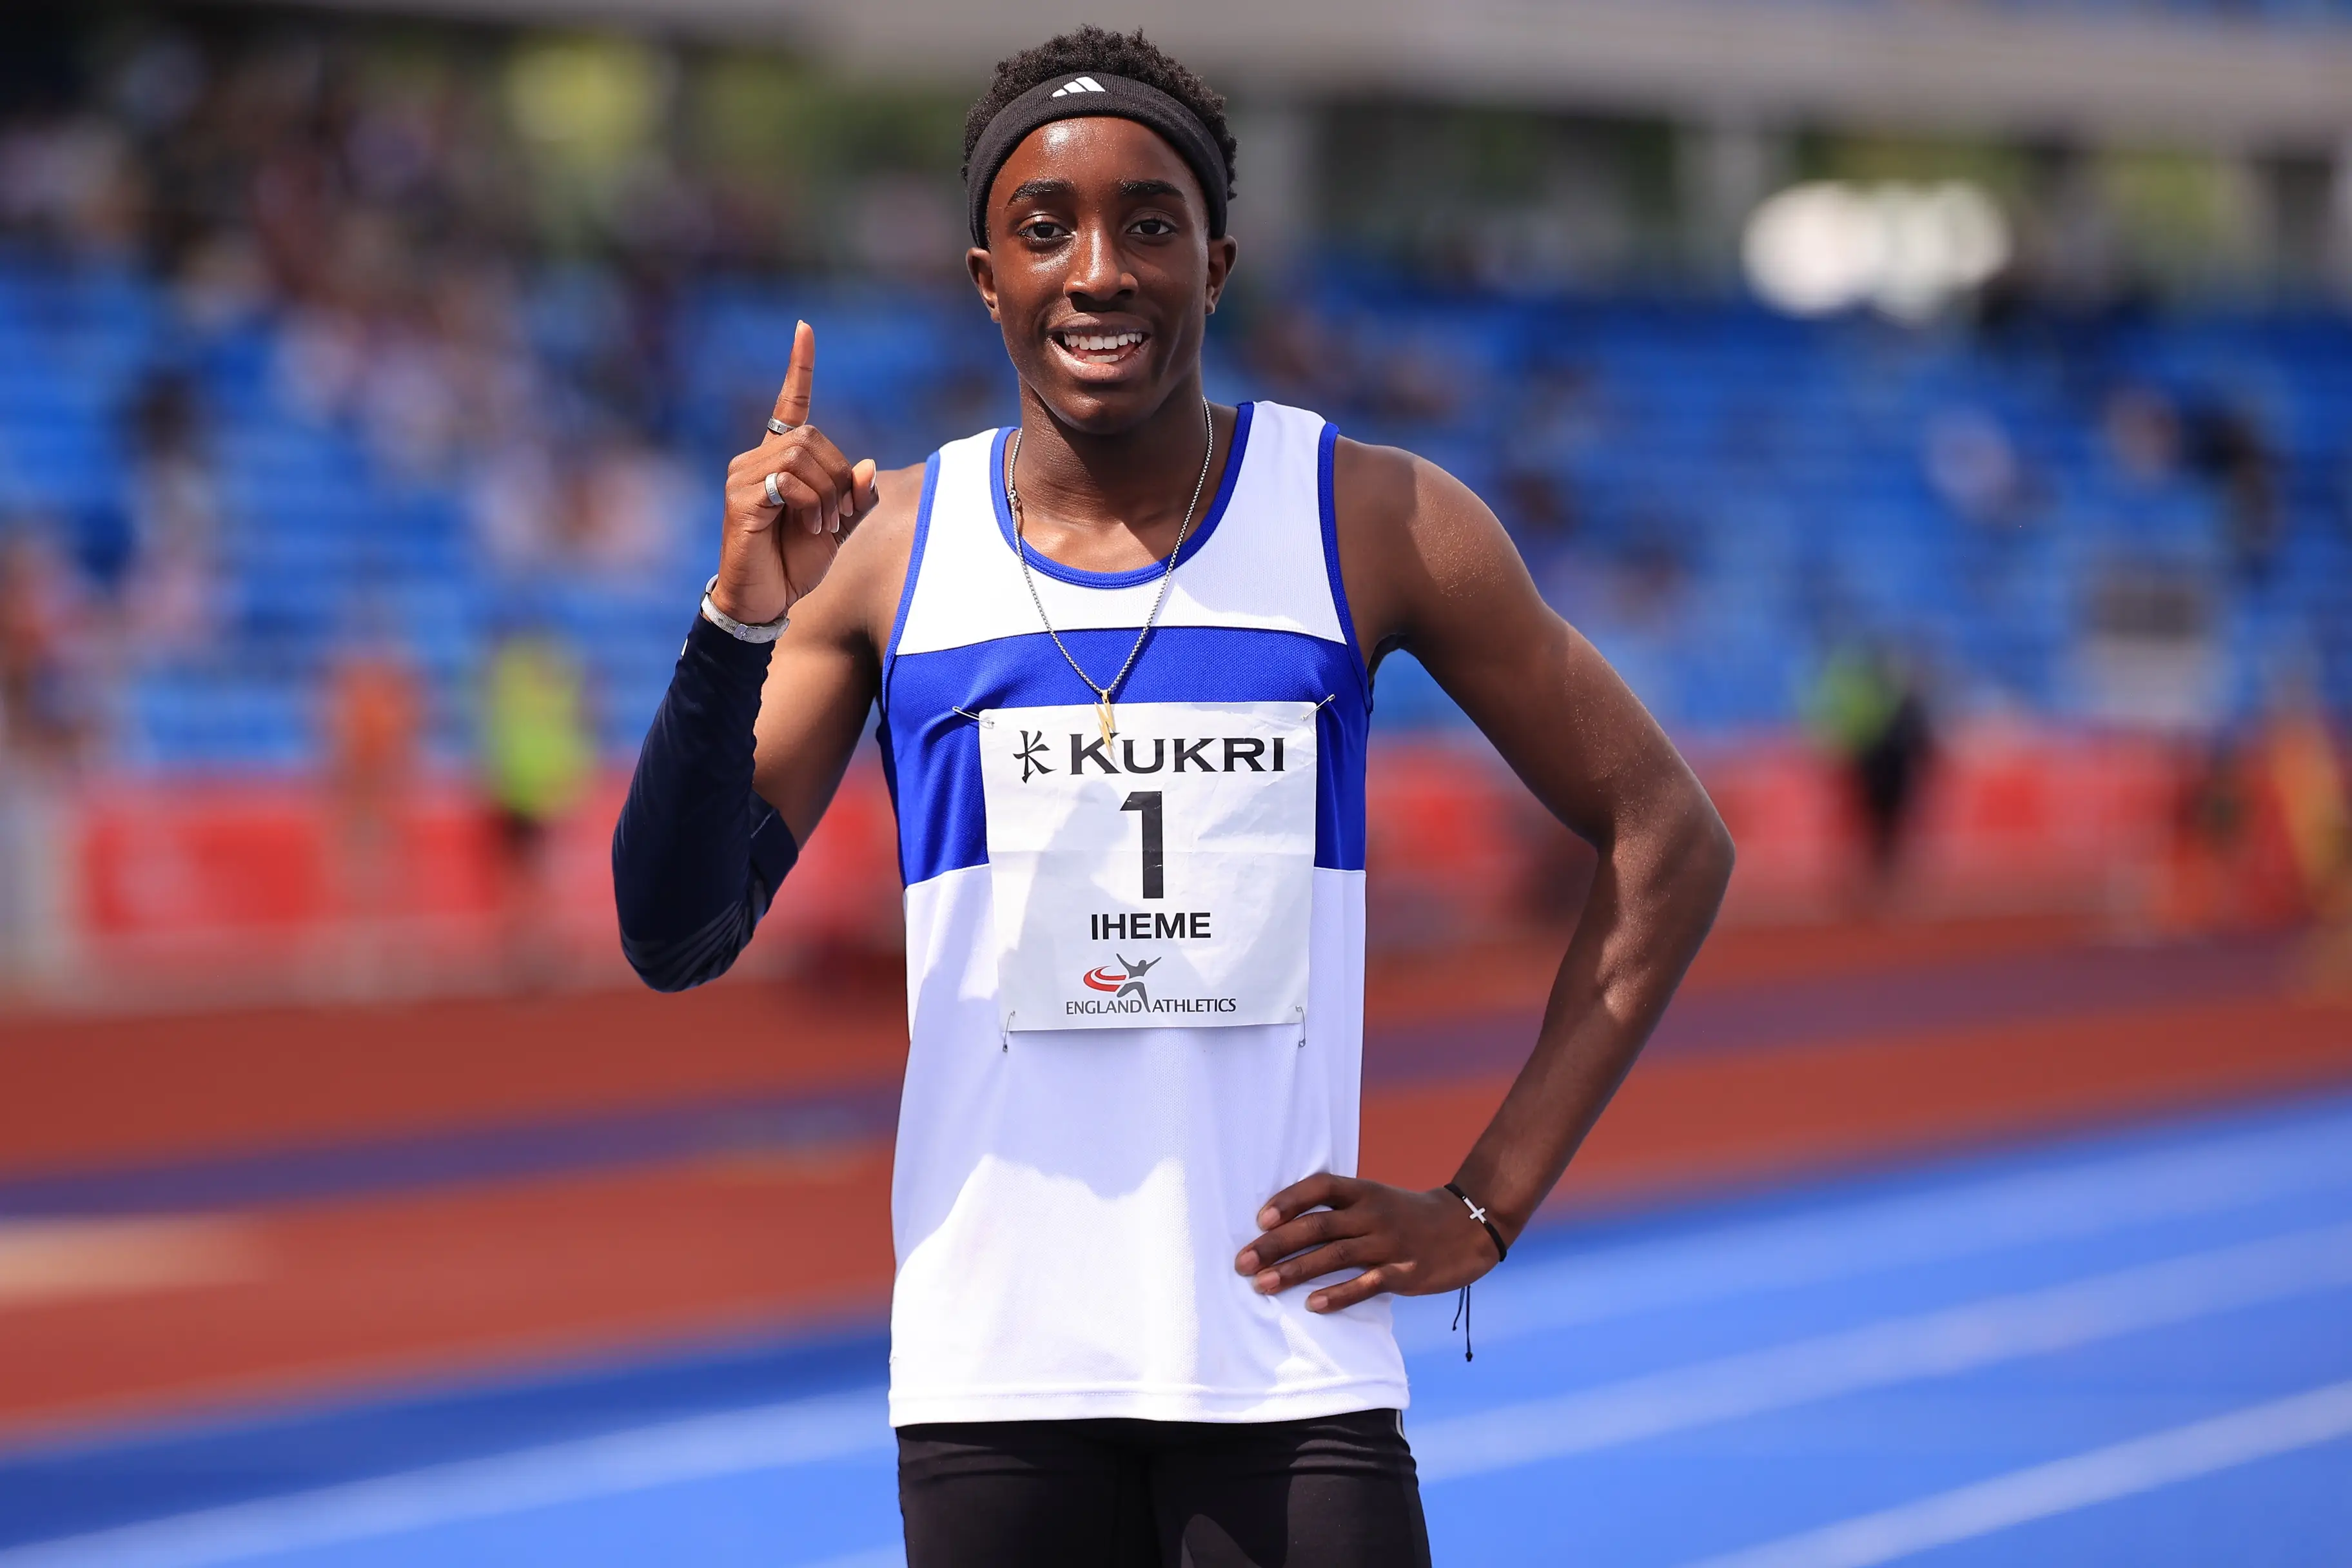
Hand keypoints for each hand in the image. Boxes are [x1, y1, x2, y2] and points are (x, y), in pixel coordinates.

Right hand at [714, 320, 878, 624]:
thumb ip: (854, 498)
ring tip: (820, 527)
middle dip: (838, 478)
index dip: (799, 369)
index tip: (804, 329)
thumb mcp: (837, 528)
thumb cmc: (796, 562)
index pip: (789, 405)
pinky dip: (811, 505)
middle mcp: (755, 459)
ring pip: (803, 457)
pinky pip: (788, 481)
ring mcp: (742, 476)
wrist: (766, 599)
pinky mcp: (740, 497)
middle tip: (835, 516)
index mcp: (779, 460)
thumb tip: (867, 465)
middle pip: (814, 438)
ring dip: (826, 495)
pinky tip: (807, 529)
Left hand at [1235, 1173, 1505, 1313]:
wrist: (1469, 1227)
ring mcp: (1390, 1243)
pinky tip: (1312, 1305)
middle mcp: (1374, 1213)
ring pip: (1335, 1255)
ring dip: (1295, 1271)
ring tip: (1262, 1286)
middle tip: (1242, 1263)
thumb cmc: (1410, 1216)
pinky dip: (1338, 1294)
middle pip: (1317, 1226)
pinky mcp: (1406, 1272)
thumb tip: (1285, 1228)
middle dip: (1275, 1245)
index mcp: (1364, 1191)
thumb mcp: (1376, 1200)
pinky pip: (1368, 1284)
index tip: (1260, 1220)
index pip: (1320, 1188)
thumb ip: (1340, 1211)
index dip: (1288, 1200)